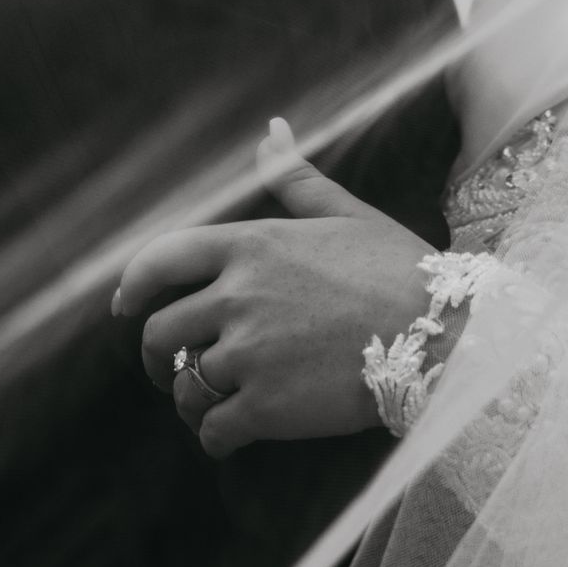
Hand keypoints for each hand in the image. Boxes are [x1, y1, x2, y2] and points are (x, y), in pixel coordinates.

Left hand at [110, 121, 433, 458]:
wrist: (442, 333)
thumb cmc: (397, 269)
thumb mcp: (345, 213)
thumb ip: (294, 177)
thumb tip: (271, 130)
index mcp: (251, 245)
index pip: (158, 260)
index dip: (132, 287)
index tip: (126, 308)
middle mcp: (238, 296)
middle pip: (159, 333)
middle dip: (156, 356)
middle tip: (169, 369)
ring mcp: (250, 354)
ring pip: (183, 386)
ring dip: (188, 399)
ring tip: (207, 404)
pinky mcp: (267, 407)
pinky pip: (213, 430)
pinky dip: (214, 437)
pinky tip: (231, 435)